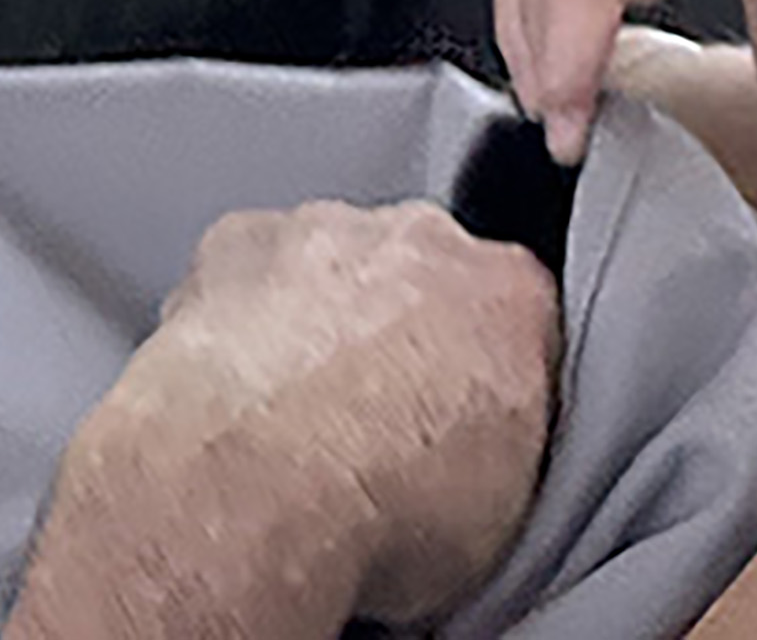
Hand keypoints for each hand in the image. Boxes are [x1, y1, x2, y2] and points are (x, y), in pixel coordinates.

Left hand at [13, 200, 559, 639]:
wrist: (260, 489)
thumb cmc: (382, 512)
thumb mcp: (503, 521)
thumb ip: (504, 453)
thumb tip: (477, 482)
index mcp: (511, 300)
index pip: (520, 320)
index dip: (488, 381)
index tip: (462, 431)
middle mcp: (422, 244)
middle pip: (424, 277)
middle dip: (402, 337)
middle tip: (375, 429)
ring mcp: (326, 234)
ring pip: (333, 266)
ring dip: (321, 324)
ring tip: (297, 424)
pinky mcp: (236, 242)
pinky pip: (247, 271)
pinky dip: (244, 321)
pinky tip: (237, 397)